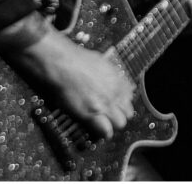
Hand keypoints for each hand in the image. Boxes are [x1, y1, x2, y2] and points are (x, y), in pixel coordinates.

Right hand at [12, 28, 135, 139]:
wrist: (61, 63)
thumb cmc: (75, 59)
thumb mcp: (101, 63)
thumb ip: (110, 75)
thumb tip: (111, 81)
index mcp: (118, 79)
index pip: (130, 99)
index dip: (121, 105)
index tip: (115, 107)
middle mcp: (115, 92)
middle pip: (128, 113)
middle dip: (118, 116)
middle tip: (107, 117)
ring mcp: (105, 103)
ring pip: (120, 123)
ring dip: (111, 125)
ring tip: (101, 125)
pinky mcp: (92, 112)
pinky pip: (106, 130)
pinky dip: (102, 133)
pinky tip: (96, 132)